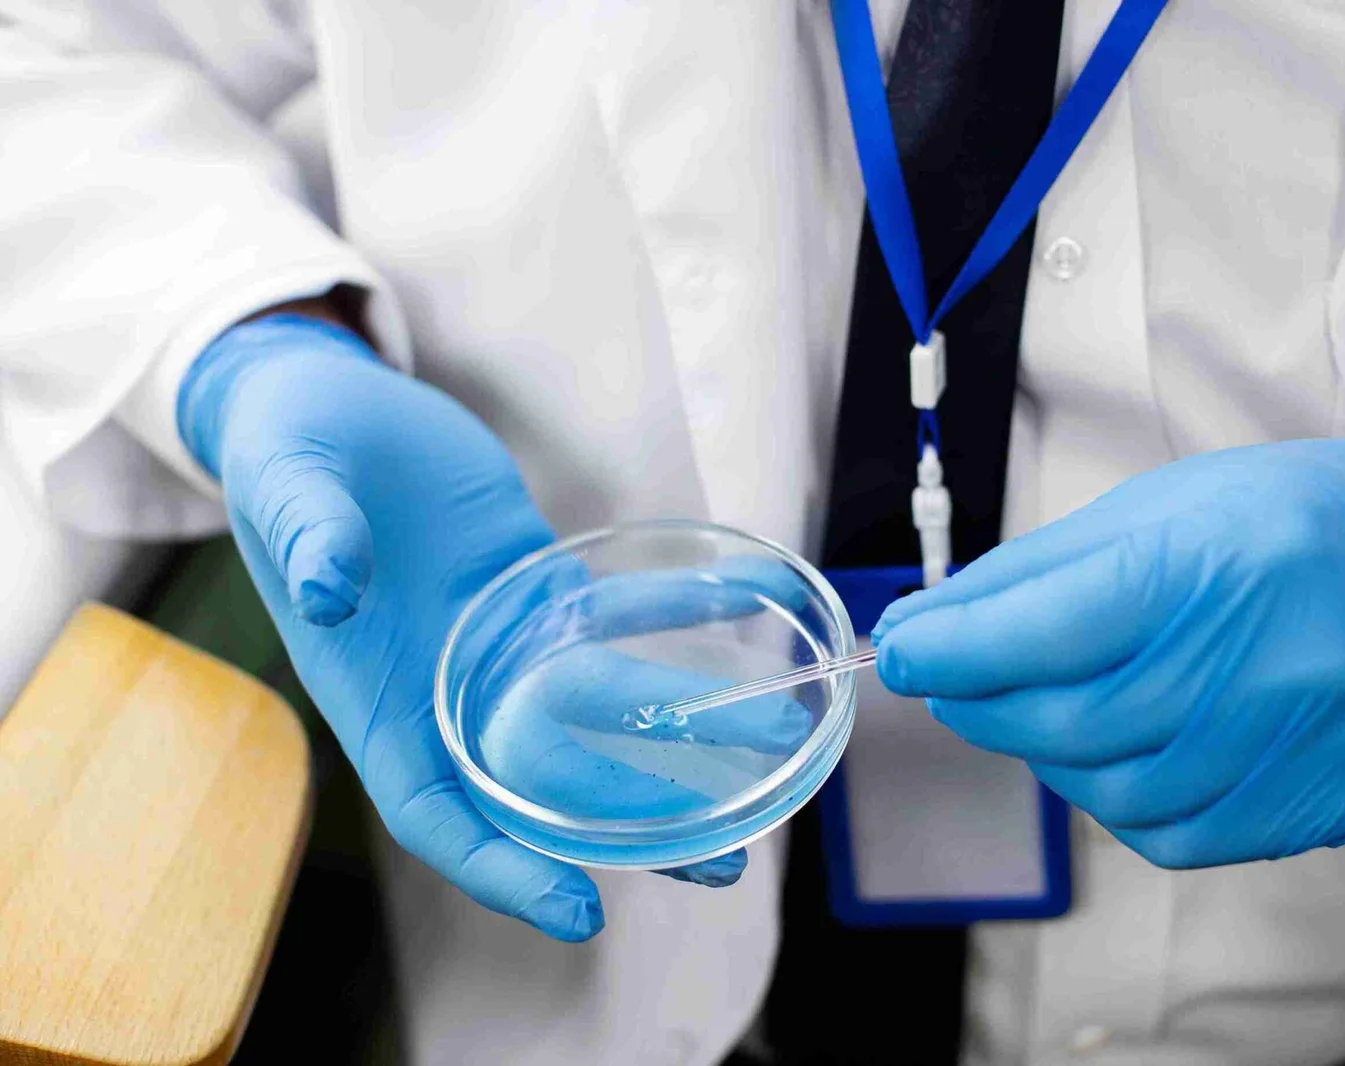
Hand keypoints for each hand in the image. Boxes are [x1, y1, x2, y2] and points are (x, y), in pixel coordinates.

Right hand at [179, 313, 748, 940]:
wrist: (325, 405)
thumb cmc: (283, 455)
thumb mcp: (283, 486)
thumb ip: (309, 537)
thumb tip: (329, 590)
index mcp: (374, 698)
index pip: (437, 812)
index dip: (503, 870)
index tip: (581, 912)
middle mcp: (447, 687)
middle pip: (547, 782)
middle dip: (633, 826)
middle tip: (729, 859)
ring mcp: (503, 640)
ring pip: (603, 705)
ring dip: (686, 726)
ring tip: (779, 740)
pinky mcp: (542, 586)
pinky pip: (622, 611)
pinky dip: (687, 608)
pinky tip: (756, 595)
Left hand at [872, 436, 1344, 867]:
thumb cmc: (1273, 524)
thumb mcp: (1148, 511)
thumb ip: (1028, 578)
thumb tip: (918, 630)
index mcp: (1219, 563)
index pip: (1049, 629)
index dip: (952, 650)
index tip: (896, 653)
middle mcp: (1270, 662)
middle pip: (1071, 721)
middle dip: (981, 702)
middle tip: (951, 679)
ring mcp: (1302, 745)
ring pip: (1113, 792)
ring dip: (1045, 753)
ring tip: (1042, 705)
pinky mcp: (1319, 803)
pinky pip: (1173, 836)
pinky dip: (1116, 799)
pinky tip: (1115, 750)